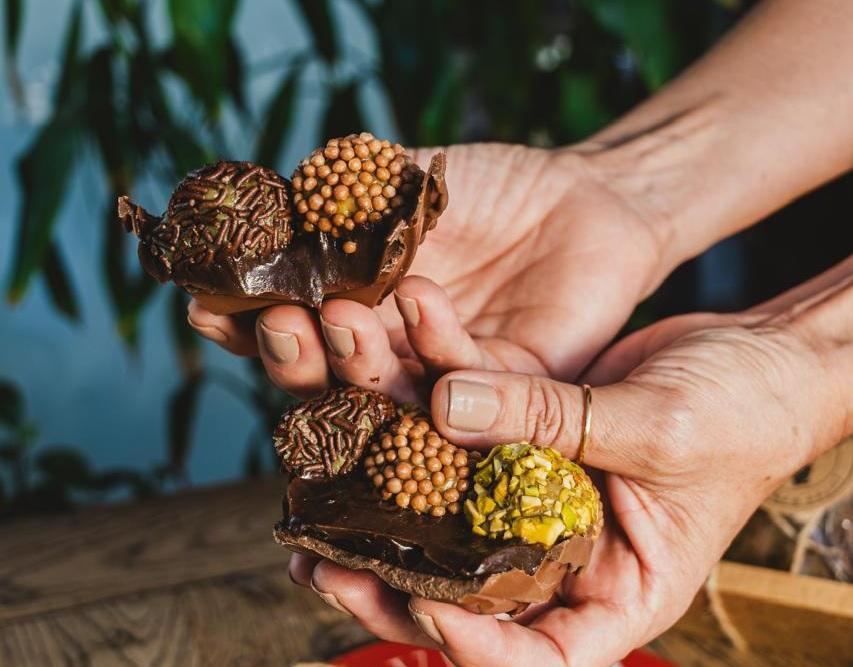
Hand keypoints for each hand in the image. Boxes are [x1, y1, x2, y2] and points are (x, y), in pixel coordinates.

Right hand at [187, 144, 664, 398]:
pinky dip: (435, 346)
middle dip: (293, 356)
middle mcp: (394, 356)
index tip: (208, 305)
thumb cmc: (486, 187)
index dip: (246, 326)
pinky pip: (463, 384)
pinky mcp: (505, 393)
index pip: (290, 333)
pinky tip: (416, 297)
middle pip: (328, 382)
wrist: (581, 196)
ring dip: (354, 362)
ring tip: (339, 315)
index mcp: (357, 311)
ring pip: (387, 394)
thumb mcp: (399, 180)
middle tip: (277, 322)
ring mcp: (446, 380)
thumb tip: (264, 208)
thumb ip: (337, 198)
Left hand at [291, 258, 851, 666]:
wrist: (754, 355)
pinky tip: (362, 384)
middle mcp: (565, 548)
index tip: (426, 612)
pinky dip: (416, 405)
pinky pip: (460, 426)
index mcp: (617, 588)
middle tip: (325, 564)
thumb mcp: (662, 429)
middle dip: (396, 579)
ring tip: (310, 496)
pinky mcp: (520, 434)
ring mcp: (536, 491)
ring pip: (450, 505)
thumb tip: (445, 408)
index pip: (542, 655)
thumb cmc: (745, 414)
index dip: (478, 649)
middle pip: (470, 588)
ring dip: (384, 493)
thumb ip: (558, 424)